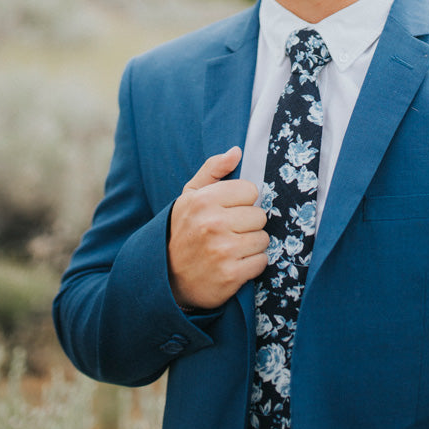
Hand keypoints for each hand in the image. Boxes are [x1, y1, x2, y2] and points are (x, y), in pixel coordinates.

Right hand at [167, 146, 267, 309]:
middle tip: (229, 231)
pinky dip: (251, 264)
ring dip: (251, 245)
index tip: (229, 210)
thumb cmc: (183, 230)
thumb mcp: (190, 196)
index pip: (250, 190)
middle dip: (248, 224)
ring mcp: (223, 250)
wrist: (165, 277)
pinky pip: (261, 262)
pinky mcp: (231, 275)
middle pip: (260, 215)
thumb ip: (213, 169)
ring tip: (231, 248)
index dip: (242, 201)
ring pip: (263, 239)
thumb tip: (237, 151)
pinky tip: (234, 264)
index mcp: (204, 200)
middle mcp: (213, 223)